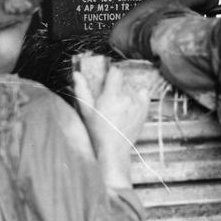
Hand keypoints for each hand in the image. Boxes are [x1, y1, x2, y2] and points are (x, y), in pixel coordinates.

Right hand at [72, 65, 154, 189]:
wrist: (113, 149)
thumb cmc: (98, 132)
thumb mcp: (86, 111)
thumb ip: (82, 90)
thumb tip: (77, 75)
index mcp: (112, 96)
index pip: (116, 72)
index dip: (111, 74)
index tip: (107, 79)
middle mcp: (127, 98)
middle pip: (124, 81)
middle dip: (116, 86)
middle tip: (109, 97)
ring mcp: (137, 104)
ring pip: (132, 88)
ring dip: (126, 92)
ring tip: (118, 105)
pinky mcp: (144, 110)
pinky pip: (143, 94)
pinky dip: (138, 96)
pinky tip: (130, 104)